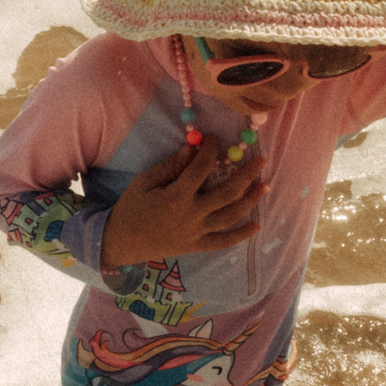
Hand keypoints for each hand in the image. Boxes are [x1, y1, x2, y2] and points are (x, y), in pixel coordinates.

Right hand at [100, 137, 267, 267]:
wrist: (121, 243)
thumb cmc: (131, 209)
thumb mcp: (144, 182)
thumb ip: (170, 166)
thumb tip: (192, 148)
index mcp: (176, 197)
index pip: (201, 169)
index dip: (210, 151)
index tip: (214, 138)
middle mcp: (191, 215)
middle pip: (227, 193)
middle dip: (246, 175)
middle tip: (261, 160)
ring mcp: (196, 233)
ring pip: (230, 216)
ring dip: (250, 201)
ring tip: (264, 186)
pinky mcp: (196, 246)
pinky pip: (223, 242)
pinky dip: (241, 235)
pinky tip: (257, 225)